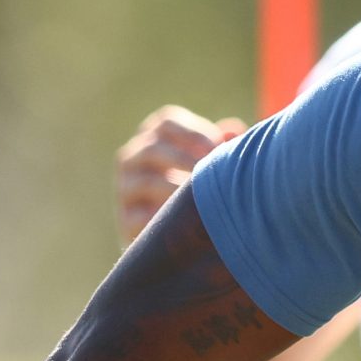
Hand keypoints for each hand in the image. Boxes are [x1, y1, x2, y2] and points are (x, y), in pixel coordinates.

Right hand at [116, 107, 243, 241]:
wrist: (175, 237)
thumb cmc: (198, 189)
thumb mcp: (208, 164)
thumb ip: (219, 146)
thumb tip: (234, 130)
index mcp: (153, 138)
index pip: (166, 122)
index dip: (193, 132)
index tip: (217, 147)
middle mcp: (132, 159)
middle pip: (153, 148)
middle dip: (186, 160)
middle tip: (210, 174)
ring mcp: (126, 189)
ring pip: (147, 182)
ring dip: (178, 189)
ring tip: (202, 199)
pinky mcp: (127, 219)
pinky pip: (141, 215)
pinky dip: (165, 216)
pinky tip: (187, 221)